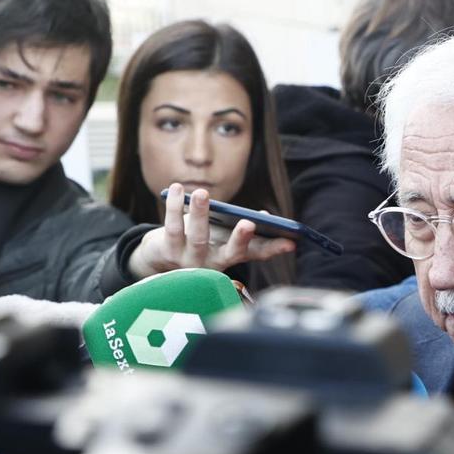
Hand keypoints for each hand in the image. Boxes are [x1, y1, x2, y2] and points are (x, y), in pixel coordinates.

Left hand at [127, 183, 293, 278]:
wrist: (162, 257)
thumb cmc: (200, 239)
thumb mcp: (223, 234)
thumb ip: (242, 229)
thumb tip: (263, 218)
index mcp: (232, 258)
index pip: (257, 254)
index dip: (274, 249)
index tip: (291, 242)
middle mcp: (214, 264)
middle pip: (230, 253)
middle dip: (240, 239)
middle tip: (249, 223)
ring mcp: (190, 260)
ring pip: (198, 238)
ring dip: (201, 214)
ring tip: (203, 192)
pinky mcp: (169, 252)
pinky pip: (173, 227)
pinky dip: (175, 206)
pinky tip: (178, 188)